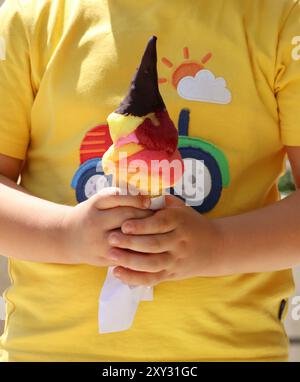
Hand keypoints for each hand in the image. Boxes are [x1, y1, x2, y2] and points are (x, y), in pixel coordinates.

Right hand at [61, 188, 151, 266]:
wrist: (68, 238)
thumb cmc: (91, 215)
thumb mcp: (98, 201)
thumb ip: (118, 197)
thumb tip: (146, 196)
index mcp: (95, 205)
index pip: (119, 199)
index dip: (137, 199)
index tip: (150, 200)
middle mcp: (95, 223)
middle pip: (126, 218)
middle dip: (146, 216)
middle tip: (160, 215)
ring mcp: (99, 242)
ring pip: (128, 239)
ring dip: (145, 235)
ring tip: (158, 230)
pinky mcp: (103, 258)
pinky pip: (126, 255)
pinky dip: (139, 251)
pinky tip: (151, 247)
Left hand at [107, 195, 222, 285]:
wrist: (214, 247)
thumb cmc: (191, 224)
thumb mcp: (182, 208)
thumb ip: (163, 202)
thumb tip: (140, 194)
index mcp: (180, 222)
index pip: (160, 224)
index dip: (142, 225)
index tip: (124, 224)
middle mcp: (179, 242)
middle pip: (154, 245)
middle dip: (131, 243)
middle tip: (111, 239)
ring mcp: (175, 260)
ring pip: (152, 264)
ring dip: (130, 261)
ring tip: (111, 256)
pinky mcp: (171, 274)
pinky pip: (152, 278)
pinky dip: (134, 277)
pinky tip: (118, 272)